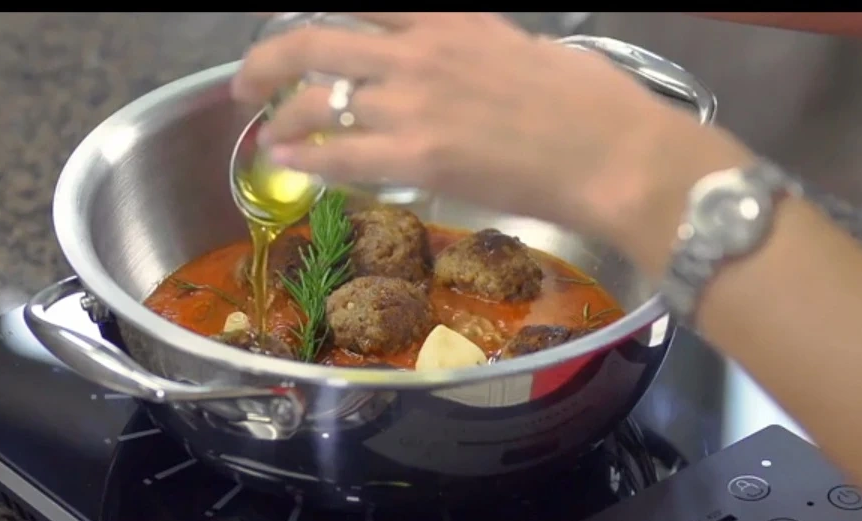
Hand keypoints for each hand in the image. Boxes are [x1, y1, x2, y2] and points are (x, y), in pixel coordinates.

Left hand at [232, 13, 751, 265]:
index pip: (360, 1)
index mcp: (448, 17)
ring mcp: (412, 103)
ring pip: (316, 102)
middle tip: (247, 83)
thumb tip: (458, 66)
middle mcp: (418, 51)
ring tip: (270, 134)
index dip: (311, 11)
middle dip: (266, 63)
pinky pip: (339, 156)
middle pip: (312, 42)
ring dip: (282, 119)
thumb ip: (473, 50)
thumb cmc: (589, 104)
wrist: (613, 154)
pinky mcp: (416, 158)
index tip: (286, 22)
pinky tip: (292, 164)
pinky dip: (307, 160)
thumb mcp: (524, 49)